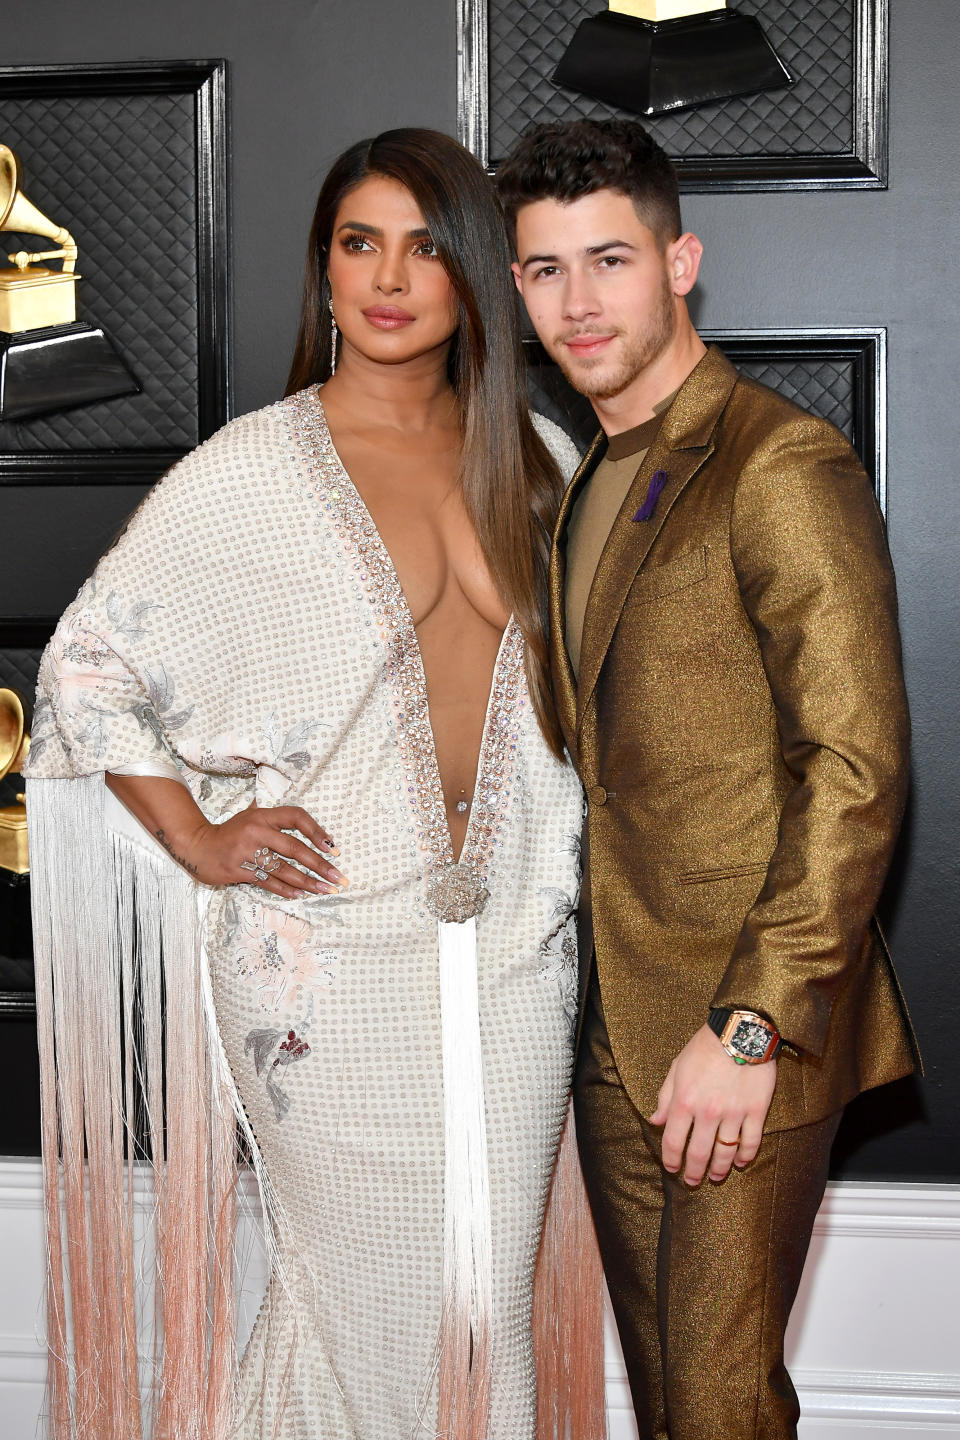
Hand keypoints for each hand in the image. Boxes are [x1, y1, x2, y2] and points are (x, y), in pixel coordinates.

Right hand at [174, 802, 346, 898]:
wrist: (198, 846)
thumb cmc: (230, 832)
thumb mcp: (250, 815)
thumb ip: (274, 817)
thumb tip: (305, 821)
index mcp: (263, 815)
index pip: (297, 817)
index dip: (317, 831)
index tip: (333, 848)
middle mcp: (256, 831)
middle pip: (295, 848)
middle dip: (320, 865)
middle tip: (338, 877)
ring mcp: (247, 852)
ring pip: (284, 869)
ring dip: (307, 882)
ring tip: (324, 889)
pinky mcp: (239, 870)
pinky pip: (268, 882)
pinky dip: (286, 889)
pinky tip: (301, 894)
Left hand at [649, 1024, 776, 1186]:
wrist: (740, 1030)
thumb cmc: (704, 1047)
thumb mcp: (677, 1068)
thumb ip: (665, 1097)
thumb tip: (655, 1120)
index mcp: (684, 1101)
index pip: (673, 1141)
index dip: (671, 1159)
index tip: (672, 1168)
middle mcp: (708, 1112)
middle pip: (698, 1153)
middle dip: (694, 1172)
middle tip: (693, 1182)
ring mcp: (734, 1113)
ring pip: (725, 1152)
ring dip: (719, 1169)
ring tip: (716, 1176)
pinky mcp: (756, 1110)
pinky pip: (751, 1142)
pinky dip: (746, 1156)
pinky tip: (741, 1163)